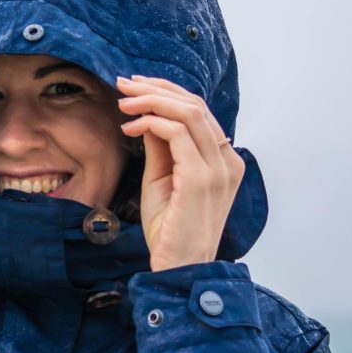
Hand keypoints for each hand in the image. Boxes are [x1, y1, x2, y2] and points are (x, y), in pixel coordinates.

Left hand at [116, 74, 244, 271]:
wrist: (178, 268)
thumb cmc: (169, 228)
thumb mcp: (162, 177)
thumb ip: (161, 146)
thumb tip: (147, 114)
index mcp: (224, 160)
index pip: (199, 110)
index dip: (166, 91)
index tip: (135, 87)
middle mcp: (228, 161)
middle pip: (195, 104)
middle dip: (155, 88)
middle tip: (123, 85)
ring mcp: (218, 169)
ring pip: (188, 112)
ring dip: (150, 100)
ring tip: (123, 103)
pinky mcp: (202, 179)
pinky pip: (177, 133)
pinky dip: (150, 122)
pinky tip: (129, 128)